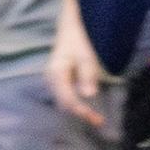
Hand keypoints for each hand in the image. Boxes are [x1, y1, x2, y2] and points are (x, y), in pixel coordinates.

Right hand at [45, 9, 105, 128]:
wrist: (70, 27)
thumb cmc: (78, 39)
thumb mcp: (86, 54)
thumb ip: (87, 74)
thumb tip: (89, 94)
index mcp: (55, 73)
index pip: (67, 98)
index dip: (81, 110)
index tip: (96, 118)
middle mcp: (50, 80)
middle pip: (64, 103)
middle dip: (81, 113)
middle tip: (99, 121)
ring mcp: (53, 82)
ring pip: (65, 103)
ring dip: (80, 111)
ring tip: (97, 118)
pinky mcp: (58, 83)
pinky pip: (66, 98)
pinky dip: (78, 105)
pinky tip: (89, 110)